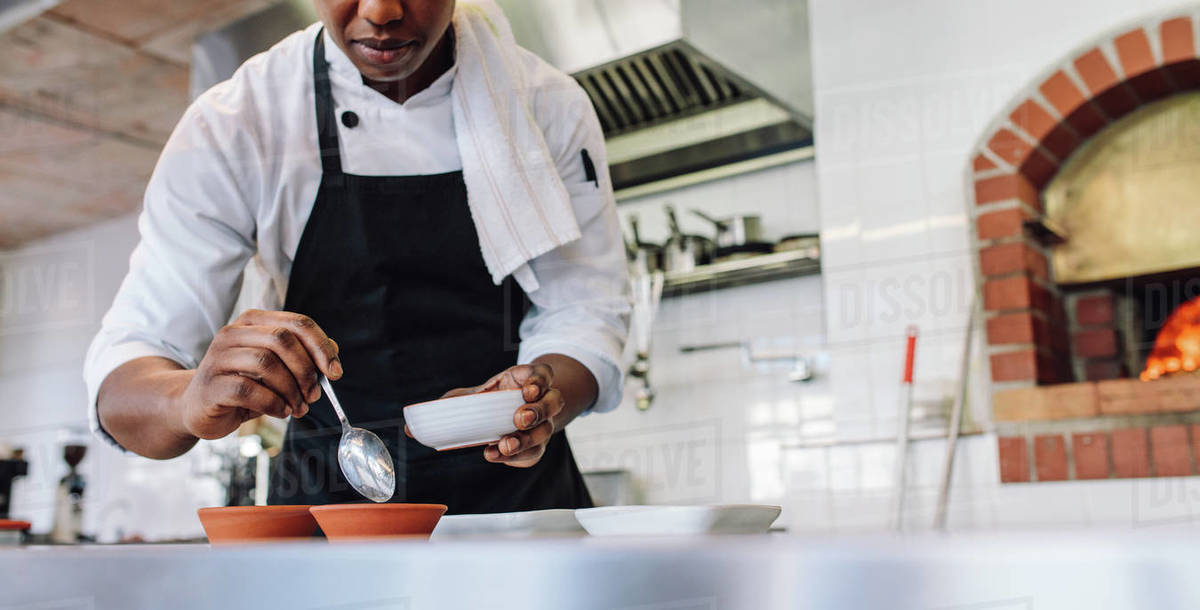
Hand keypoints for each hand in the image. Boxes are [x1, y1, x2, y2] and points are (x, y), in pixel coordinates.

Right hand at [177, 309, 341, 439]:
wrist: (197, 407)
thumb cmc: (242, 385)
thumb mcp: (276, 368)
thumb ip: (302, 356)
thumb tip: (332, 350)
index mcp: (253, 322)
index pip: (297, 323)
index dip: (321, 347)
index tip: (336, 372)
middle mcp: (233, 333)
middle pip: (283, 340)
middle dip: (306, 370)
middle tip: (314, 395)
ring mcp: (218, 357)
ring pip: (266, 363)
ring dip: (291, 390)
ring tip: (297, 407)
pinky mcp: (211, 384)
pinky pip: (249, 390)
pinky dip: (272, 403)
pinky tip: (280, 411)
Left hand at [439, 363, 564, 467]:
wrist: (502, 417)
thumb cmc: (487, 401)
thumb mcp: (471, 396)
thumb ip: (449, 404)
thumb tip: (416, 424)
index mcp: (526, 379)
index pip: (543, 373)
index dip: (540, 380)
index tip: (528, 390)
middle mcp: (541, 400)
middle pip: (553, 402)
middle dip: (538, 411)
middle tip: (519, 420)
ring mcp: (542, 423)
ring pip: (547, 429)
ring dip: (528, 438)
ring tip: (505, 444)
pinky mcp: (537, 444)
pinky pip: (535, 452)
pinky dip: (518, 457)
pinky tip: (497, 455)